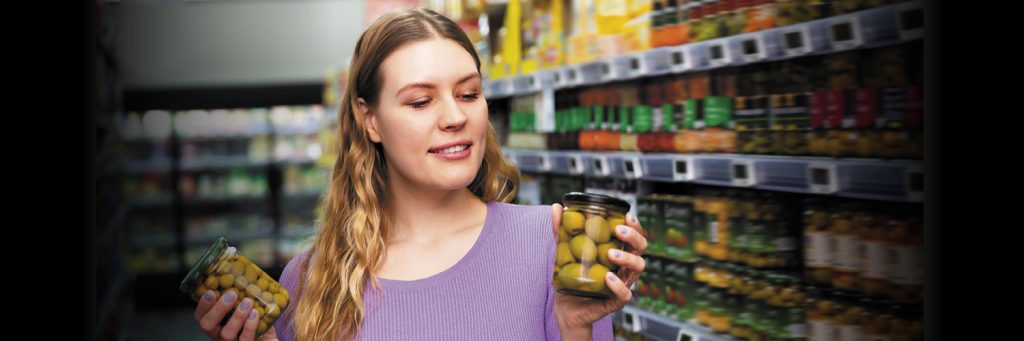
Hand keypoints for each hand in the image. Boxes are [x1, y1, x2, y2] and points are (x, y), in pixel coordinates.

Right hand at [194, 290, 279, 340]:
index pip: (201, 316)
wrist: (271, 340)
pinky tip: (255, 314)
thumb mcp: (248, 306)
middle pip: (207, 325)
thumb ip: (243, 292)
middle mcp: (220, 336)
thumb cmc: (258, 321)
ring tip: (247, 302)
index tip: (210, 291)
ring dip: (236, 316)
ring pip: (226, 334)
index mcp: (216, 324)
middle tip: (230, 295)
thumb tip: (245, 267)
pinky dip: (250, 326)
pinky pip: (245, 339)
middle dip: (217, 309)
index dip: (203, 305)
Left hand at [550, 203, 647, 339]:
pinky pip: (625, 294)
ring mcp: (622, 284)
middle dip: (634, 237)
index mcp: (617, 253)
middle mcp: (623, 268)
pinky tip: (608, 277)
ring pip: (638, 269)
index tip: (626, 216)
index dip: (635, 225)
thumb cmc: (570, 280)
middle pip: (641, 249)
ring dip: (627, 258)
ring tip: (610, 254)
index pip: (634, 236)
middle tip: (619, 231)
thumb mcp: (563, 253)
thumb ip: (560, 231)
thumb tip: (556, 207)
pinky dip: (618, 285)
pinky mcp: (615, 302)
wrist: (566, 310)